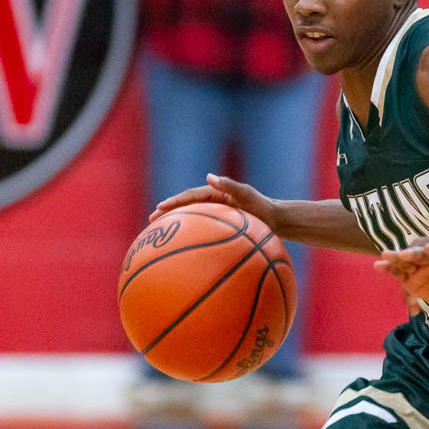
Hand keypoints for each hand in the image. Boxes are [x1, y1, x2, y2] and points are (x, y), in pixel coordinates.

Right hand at [149, 173, 277, 229]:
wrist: (276, 221)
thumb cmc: (263, 207)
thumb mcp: (247, 194)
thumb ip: (230, 185)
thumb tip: (208, 177)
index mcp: (215, 193)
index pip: (190, 196)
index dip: (174, 202)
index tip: (159, 208)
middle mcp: (213, 203)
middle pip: (185, 207)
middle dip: (167, 213)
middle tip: (151, 221)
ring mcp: (216, 215)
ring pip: (191, 220)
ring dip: (176, 225)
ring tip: (160, 235)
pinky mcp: (220, 227)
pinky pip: (202, 232)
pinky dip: (191, 237)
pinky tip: (184, 250)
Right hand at [375, 242, 428, 302]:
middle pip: (419, 255)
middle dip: (411, 254)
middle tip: (403, 253)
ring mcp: (418, 267)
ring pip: (405, 262)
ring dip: (395, 259)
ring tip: (383, 257)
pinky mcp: (410, 278)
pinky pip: (398, 273)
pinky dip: (388, 269)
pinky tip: (378, 266)